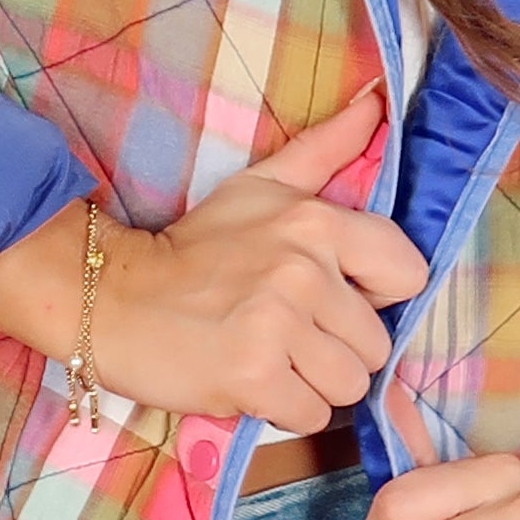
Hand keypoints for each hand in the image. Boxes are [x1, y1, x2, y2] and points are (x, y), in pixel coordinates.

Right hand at [0, 90, 425, 435]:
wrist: (111, 298)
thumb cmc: (191, 249)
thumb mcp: (258, 187)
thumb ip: (323, 151)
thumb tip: (375, 104)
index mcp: (316, 222)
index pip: (407, 274)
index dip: (376, 295)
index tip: (335, 298)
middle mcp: (304, 270)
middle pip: (375, 344)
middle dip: (336, 349)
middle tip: (284, 333)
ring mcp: (279, 324)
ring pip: (349, 385)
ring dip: (313, 384)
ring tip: (269, 357)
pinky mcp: (254, 375)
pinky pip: (311, 414)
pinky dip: (283, 409)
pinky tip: (250, 381)